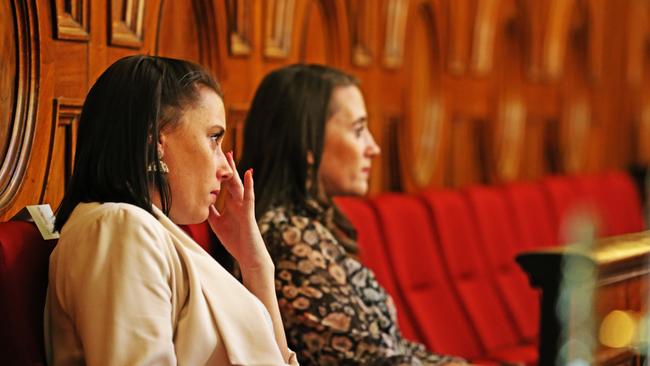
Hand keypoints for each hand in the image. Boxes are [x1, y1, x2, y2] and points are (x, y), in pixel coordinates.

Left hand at [207, 152, 271, 271]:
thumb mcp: (217, 224)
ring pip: (239, 185)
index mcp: (231, 205)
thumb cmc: (235, 240)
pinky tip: (249, 173)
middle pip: (231, 181)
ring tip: (231, 156)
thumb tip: (201, 200)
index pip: (224, 186)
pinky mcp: (249, 212)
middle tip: (221, 150)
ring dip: (235, 170)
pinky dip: (250, 184)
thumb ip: (211, 211)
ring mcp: (244, 206)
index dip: (217, 173)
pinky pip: (249, 196)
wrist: (248, 255)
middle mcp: (238, 202)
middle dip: (226, 167)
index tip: (210, 160)